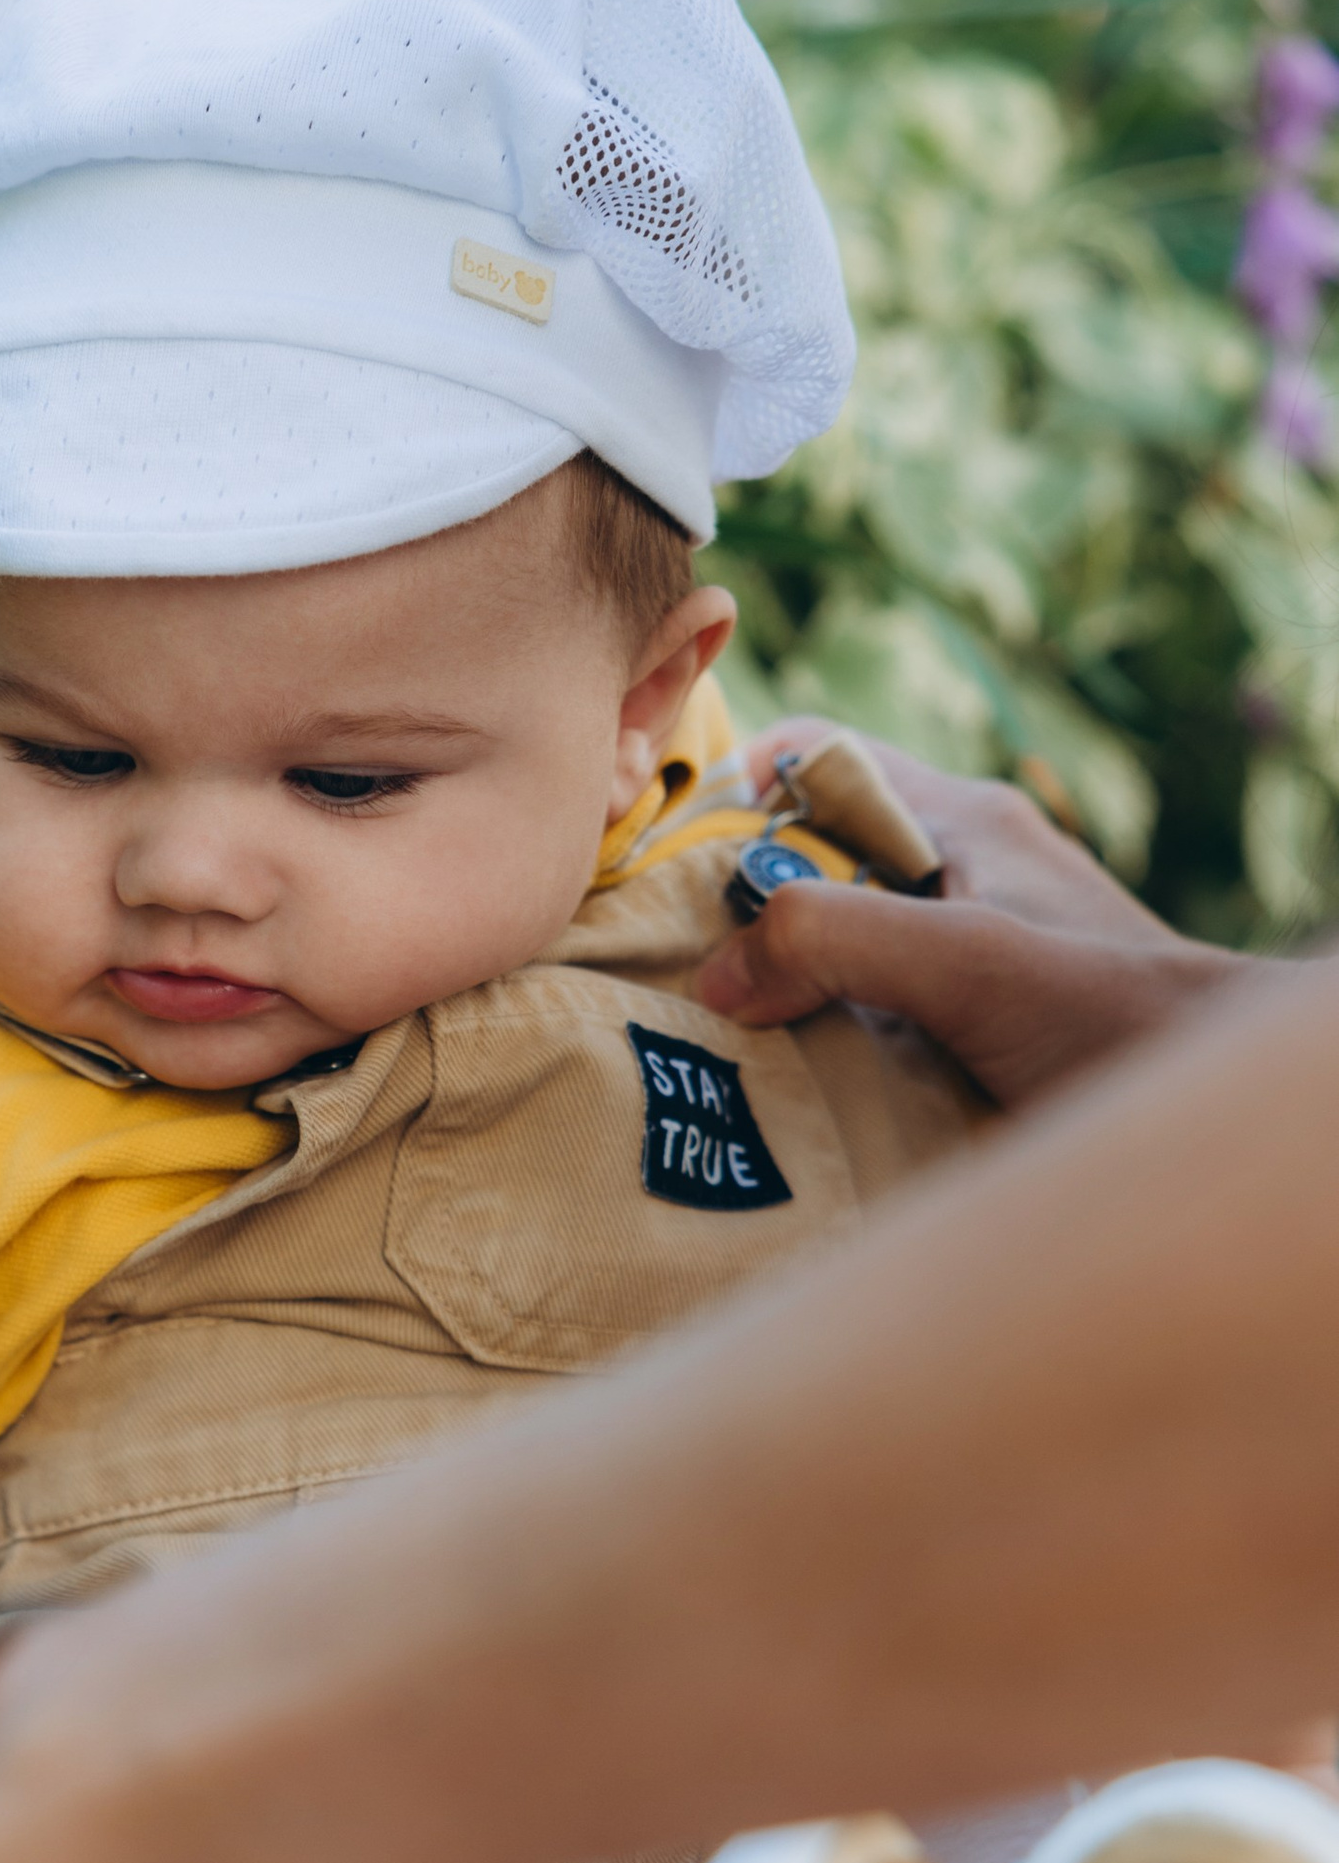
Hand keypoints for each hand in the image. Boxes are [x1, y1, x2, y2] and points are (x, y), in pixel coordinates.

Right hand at [695, 720, 1255, 1107]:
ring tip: (700, 1032)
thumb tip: (716, 974)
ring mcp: (960, 948)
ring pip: (832, 940)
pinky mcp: (963, 1021)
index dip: (736, 790)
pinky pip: (862, 1009)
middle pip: (811, 858)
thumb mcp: (962, 962)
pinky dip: (814, 1036)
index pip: (818, 758)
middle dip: (736, 902)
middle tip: (660, 959)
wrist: (1202, 1104)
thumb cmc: (1109, 1014)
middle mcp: (956, 872)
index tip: (662, 856)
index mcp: (961, 820)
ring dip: (772, 982)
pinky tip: (776, 1082)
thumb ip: (835, 942)